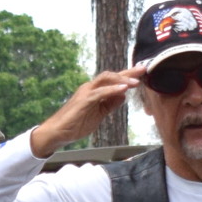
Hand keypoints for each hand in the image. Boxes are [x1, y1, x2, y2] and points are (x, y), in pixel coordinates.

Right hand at [29, 68, 145, 157]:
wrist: (58, 132)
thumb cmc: (76, 124)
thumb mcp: (98, 114)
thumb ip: (110, 105)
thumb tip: (123, 96)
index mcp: (94, 91)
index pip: (113, 80)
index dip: (128, 76)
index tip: (142, 72)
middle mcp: (90, 87)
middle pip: (111, 75)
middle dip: (129, 72)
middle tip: (144, 69)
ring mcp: (86, 92)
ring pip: (106, 79)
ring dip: (122, 79)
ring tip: (136, 81)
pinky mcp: (84, 100)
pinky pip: (100, 92)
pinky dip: (112, 89)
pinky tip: (123, 89)